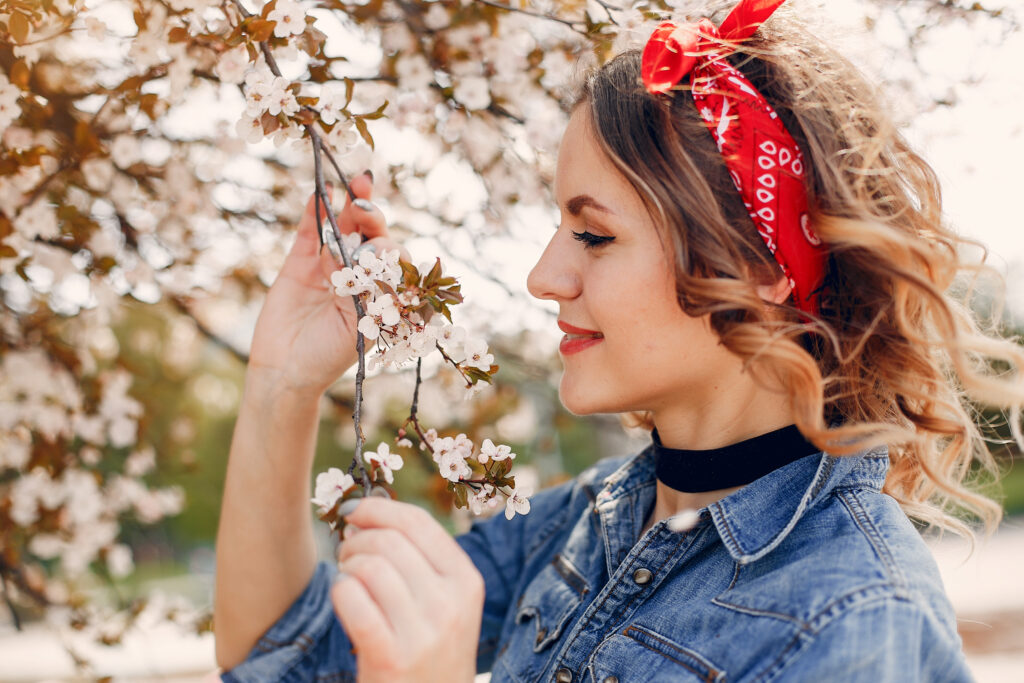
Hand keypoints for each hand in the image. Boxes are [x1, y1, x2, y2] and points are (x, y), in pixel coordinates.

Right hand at [247, 174, 399, 395]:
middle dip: (373, 219)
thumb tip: (378, 252)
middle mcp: (359, 276)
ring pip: (343, 228)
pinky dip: (315, 211)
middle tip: (365, 207)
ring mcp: (329, 266)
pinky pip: (309, 231)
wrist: (284, 372)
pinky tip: (322, 192)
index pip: (394, 259)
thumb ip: (373, 289)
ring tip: (358, 184)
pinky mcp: (299, 263)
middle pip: (371, 237)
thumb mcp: (364, 326)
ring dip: (351, 205)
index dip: (391, 247)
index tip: (381, 249)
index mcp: (381, 292)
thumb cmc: (329, 357)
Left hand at [332, 498, 483, 682]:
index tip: (355, 510)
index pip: (419, 522)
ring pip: (370, 566)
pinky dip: (340, 591)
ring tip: (347, 577)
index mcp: (467, 581)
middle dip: (357, 538)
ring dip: (347, 565)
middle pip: (390, 540)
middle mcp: (450, 604)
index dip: (380, 508)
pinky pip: (352, 599)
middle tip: (346, 552)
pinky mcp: (390, 657)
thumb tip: (370, 512)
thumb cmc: (431, 650)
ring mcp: (422, 633)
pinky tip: (343, 597)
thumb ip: (420, 560)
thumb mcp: (446, 604)